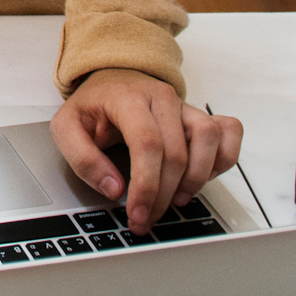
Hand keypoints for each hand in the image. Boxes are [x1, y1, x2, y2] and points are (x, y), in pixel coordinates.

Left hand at [51, 69, 242, 232]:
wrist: (111, 78)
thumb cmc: (93, 105)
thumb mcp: (67, 128)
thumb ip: (83, 159)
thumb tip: (114, 189)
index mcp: (128, 98)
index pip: (147, 143)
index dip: (146, 185)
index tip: (137, 213)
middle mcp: (162, 98)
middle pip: (176, 151)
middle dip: (163, 194)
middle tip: (147, 218)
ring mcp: (185, 105)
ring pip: (208, 137)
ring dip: (197, 177)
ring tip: (176, 199)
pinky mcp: (200, 115)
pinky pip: (228, 130)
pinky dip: (224, 157)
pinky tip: (204, 176)